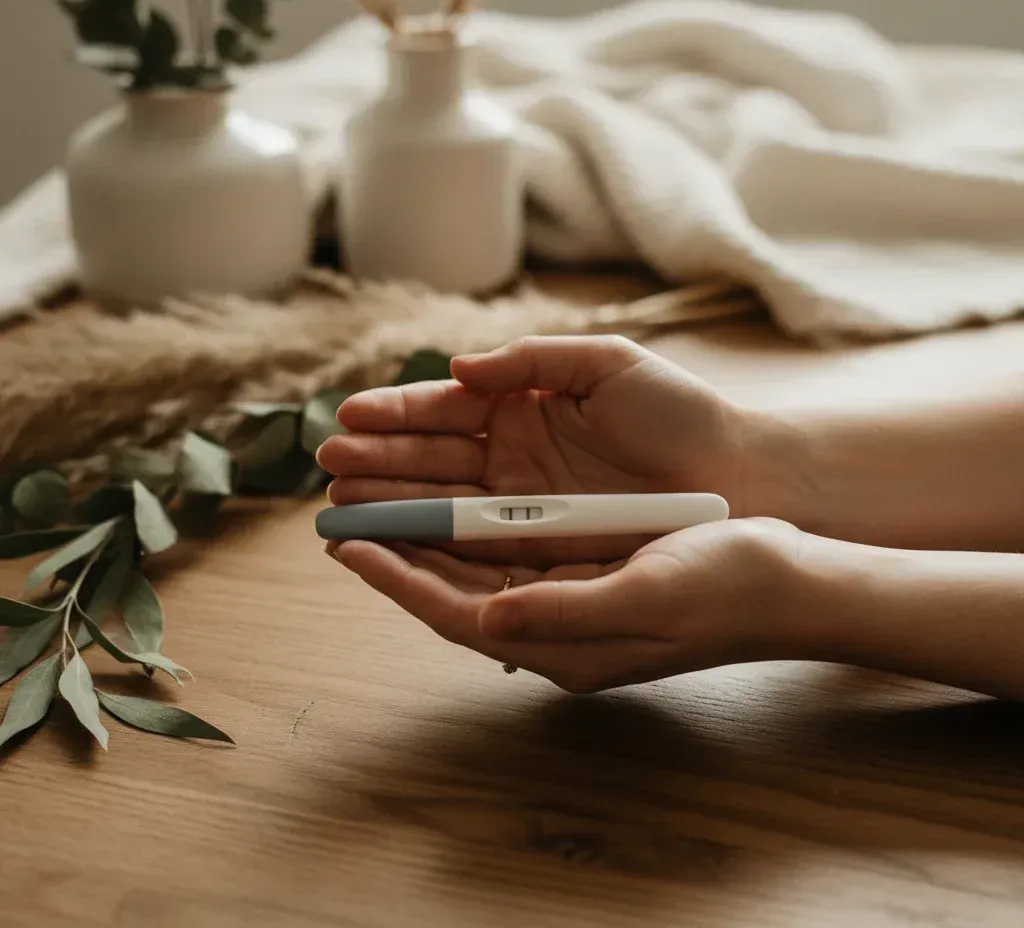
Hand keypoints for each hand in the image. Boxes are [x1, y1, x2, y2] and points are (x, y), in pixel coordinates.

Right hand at [317, 335, 780, 563]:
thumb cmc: (678, 412)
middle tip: (328, 467)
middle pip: (431, 460)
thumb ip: (531, 359)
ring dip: (392, 504)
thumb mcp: (606, 364)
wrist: (736, 474)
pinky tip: (390, 541)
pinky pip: (475, 544)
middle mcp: (513, 457)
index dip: (396, 414)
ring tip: (342, 506)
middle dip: (378, 463)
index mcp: (523, 406)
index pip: (445, 409)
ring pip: (443, 504)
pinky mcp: (540, 545)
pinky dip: (431, 544)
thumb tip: (459, 367)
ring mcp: (523, 502)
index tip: (348, 418)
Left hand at [328, 518, 810, 694]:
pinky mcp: (584, 572)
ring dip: (427, 534)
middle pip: (454, 590)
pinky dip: (472, 524)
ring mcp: (568, 600)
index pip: (457, 615)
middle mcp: (554, 626)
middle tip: (343, 512)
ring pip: (476, 567)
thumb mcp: (647, 598)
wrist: (786, 582)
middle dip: (398, 551)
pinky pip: (509, 550)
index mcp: (563, 645)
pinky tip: (454, 495)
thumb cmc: (726, 589)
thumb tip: (487, 620)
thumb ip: (564, 613)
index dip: (399, 579)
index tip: (347, 545)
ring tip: (380, 499)